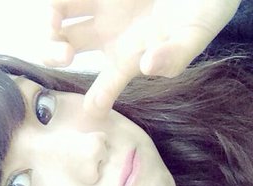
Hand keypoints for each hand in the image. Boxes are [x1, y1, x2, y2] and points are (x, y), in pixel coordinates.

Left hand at [46, 0, 240, 115]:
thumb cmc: (202, 14)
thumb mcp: (194, 37)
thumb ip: (174, 56)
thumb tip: (146, 66)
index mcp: (128, 57)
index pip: (108, 81)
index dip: (100, 96)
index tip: (94, 108)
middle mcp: (108, 33)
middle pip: (67, 48)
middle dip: (54, 53)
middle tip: (64, 54)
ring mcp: (103, 5)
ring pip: (61, 16)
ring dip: (50, 21)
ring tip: (53, 19)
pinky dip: (61, 1)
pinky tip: (58, 4)